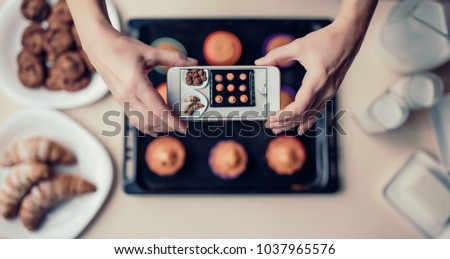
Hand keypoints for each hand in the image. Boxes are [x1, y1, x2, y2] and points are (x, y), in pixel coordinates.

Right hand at [85, 31, 196, 135]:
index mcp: (137, 84)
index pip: (158, 109)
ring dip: (157, 128)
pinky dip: (146, 125)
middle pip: (151, 121)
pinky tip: (155, 126)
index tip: (184, 127)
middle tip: (182, 126)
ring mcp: (123, 100)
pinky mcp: (121, 101)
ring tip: (171, 127)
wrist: (99, 46)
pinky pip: (134, 119)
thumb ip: (173, 58)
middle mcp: (128, 96)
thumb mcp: (150, 51)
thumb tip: (192, 62)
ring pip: (142, 123)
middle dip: (168, 126)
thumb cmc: (122, 48)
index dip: (173, 121)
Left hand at [255, 20, 364, 134]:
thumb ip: (276, 55)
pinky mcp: (330, 91)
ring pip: (310, 114)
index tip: (272, 117)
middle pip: (303, 114)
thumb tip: (260, 62)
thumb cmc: (327, 39)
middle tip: (270, 124)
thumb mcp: (298, 45)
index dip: (285, 115)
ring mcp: (329, 92)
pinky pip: (317, 110)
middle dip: (285, 121)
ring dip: (294, 123)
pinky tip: (300, 129)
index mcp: (317, 79)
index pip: (300, 106)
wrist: (349, 36)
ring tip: (278, 128)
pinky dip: (307, 120)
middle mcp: (325, 89)